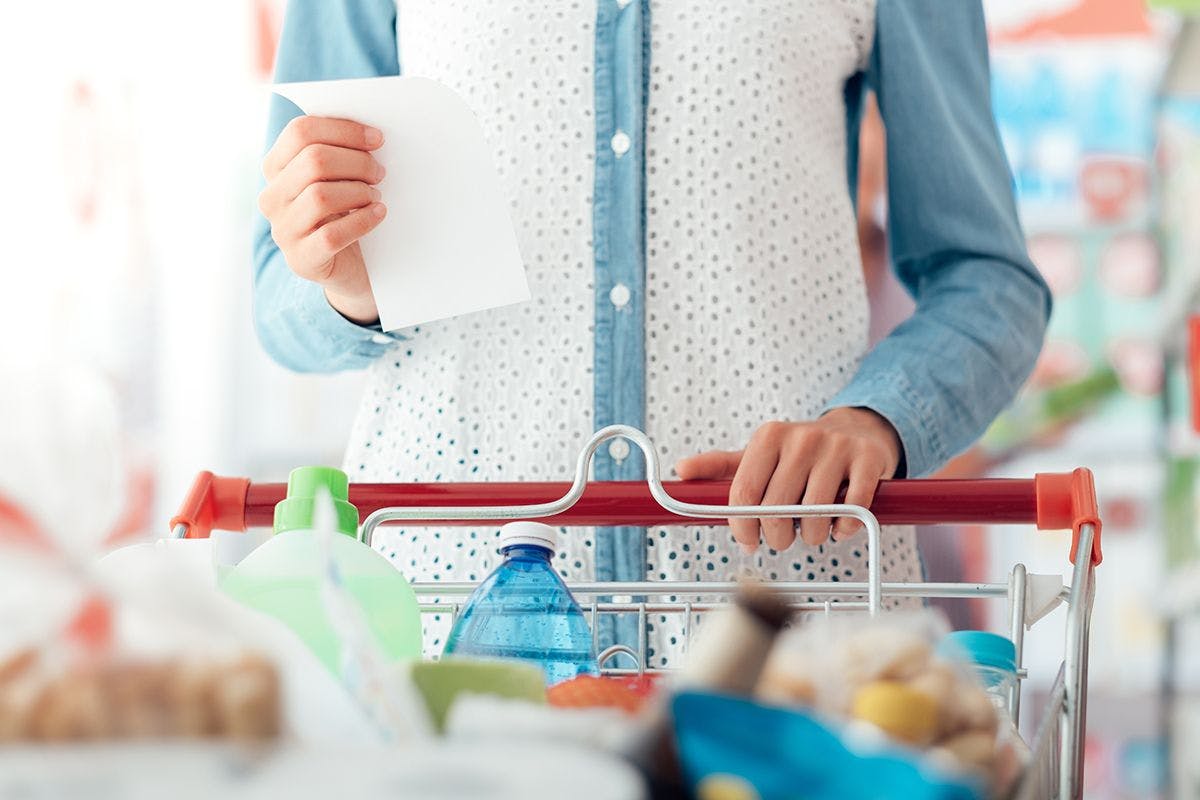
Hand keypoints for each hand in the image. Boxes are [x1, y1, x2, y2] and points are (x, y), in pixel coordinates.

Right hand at [258, 116, 386, 324]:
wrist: (343, 265)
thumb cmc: (341, 213)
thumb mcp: (332, 178)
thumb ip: (336, 152)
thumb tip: (368, 133)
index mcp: (274, 168)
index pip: (300, 132)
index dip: (343, 130)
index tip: (376, 138)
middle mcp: (271, 198)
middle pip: (314, 161)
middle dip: (357, 162)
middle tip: (380, 172)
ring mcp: (283, 231)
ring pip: (321, 196)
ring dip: (359, 192)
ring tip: (375, 196)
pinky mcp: (302, 259)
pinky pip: (332, 235)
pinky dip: (362, 221)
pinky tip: (379, 213)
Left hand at [674, 408, 901, 550]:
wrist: (856, 433)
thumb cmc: (799, 454)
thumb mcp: (758, 455)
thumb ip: (720, 467)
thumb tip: (681, 471)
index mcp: (769, 437)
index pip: (744, 494)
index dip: (743, 527)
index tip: (748, 540)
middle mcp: (802, 438)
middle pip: (777, 509)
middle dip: (777, 537)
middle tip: (783, 537)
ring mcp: (837, 448)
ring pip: (814, 515)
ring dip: (811, 536)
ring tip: (811, 529)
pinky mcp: (868, 461)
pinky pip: (852, 510)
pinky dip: (843, 529)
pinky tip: (837, 524)